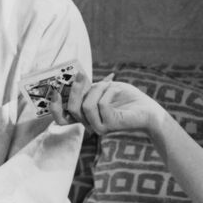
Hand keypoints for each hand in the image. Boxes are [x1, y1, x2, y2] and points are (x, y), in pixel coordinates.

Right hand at [50, 71, 166, 135]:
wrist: (148, 109)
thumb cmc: (125, 97)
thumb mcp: (102, 88)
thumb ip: (87, 88)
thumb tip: (74, 78)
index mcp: (85, 117)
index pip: (62, 118)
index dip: (54, 106)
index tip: (55, 90)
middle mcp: (89, 124)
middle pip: (71, 109)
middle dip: (75, 89)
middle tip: (81, 75)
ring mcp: (99, 127)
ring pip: (85, 106)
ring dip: (97, 90)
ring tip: (109, 84)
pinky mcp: (110, 125)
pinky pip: (101, 104)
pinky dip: (109, 91)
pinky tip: (117, 89)